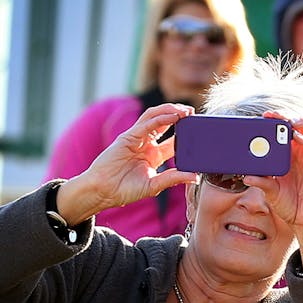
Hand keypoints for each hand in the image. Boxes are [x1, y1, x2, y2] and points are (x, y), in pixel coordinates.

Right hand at [58, 103, 197, 222]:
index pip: (173, 139)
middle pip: (164, 123)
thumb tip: (195, 177)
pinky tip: (173, 116)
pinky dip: (160, 119)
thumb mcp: (154, 185)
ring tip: (185, 111)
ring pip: (154, 118)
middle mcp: (146, 144)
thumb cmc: (125, 190)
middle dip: (179, 116)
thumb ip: (173, 178)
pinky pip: (145, 124)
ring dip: (170, 111)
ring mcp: (136, 139)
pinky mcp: (127, 137)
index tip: (199, 130)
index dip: (186, 133)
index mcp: (154, 155)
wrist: (103, 191)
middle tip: (193, 113)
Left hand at [240, 115, 302, 232]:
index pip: (279, 132)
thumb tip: (247, 177)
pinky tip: (299, 138)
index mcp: (283, 155)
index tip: (263, 117)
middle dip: (285, 117)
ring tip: (291, 123)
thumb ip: (262, 183)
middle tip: (274, 116)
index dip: (273, 122)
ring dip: (302, 121)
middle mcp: (296, 152)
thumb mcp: (270, 193)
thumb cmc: (287, 204)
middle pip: (294, 125)